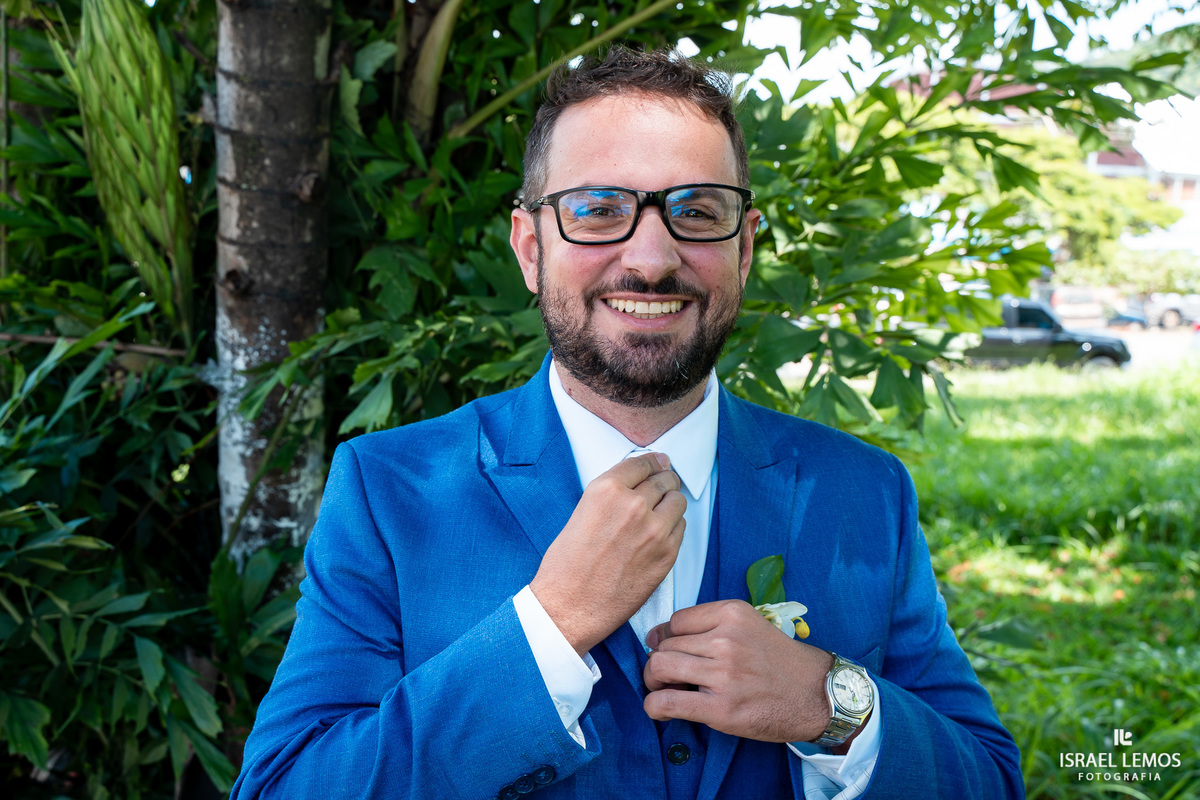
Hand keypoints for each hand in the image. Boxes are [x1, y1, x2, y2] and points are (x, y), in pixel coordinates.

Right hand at [530, 452, 685, 655]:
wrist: (570, 607)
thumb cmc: (567, 566)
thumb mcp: (582, 513)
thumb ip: (610, 495)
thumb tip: (636, 484)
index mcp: (607, 490)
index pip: (642, 463)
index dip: (653, 462)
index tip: (659, 462)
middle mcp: (633, 505)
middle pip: (664, 479)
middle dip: (663, 481)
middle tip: (662, 486)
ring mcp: (654, 530)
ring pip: (678, 501)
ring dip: (670, 504)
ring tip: (660, 512)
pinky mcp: (667, 554)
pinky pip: (681, 528)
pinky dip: (673, 527)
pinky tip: (658, 535)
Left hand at [642, 599, 833, 742]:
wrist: (816, 694)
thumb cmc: (781, 662)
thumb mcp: (751, 626)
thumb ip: (712, 626)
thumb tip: (659, 637)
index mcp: (732, 614)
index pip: (676, 620)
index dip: (667, 638)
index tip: (670, 650)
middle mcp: (726, 639)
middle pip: (666, 645)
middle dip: (660, 661)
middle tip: (669, 676)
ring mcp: (724, 674)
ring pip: (660, 668)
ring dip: (653, 681)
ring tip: (664, 689)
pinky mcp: (722, 708)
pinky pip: (667, 702)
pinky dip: (653, 706)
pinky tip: (660, 710)